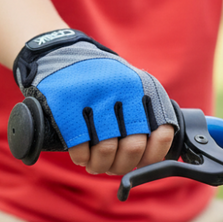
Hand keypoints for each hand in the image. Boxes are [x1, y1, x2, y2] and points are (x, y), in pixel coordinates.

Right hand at [13, 29, 177, 172]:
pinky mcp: (67, 102)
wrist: (60, 53)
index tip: (140, 162)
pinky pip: (80, 146)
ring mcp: (95, 93)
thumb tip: (157, 157)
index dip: (151, 156)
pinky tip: (81, 155)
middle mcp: (124, 87)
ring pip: (106, 150)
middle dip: (122, 165)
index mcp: (145, 86)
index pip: (162, 133)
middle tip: (112, 167)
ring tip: (96, 165)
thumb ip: (147, 115)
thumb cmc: (102, 81)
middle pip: (133, 147)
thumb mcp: (132, 87)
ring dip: (100, 165)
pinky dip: (81, 158)